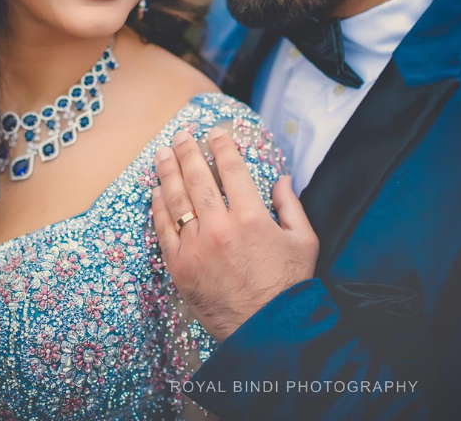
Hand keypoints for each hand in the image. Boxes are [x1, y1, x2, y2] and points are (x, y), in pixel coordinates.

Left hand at [151, 127, 318, 341]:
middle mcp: (221, 227)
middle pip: (197, 178)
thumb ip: (291, 206)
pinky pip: (163, 230)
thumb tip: (282, 180)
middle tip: (180, 135)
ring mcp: (196, 247)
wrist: (266, 328)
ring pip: (176, 200)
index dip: (222, 146)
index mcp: (252, 217)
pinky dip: (158, 208)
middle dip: (187, 151)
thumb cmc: (289, 284)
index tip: (216, 133)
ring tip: (161, 154)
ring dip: (167, 172)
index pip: (232, 169)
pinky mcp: (180, 266)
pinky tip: (156, 192)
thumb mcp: (304, 241)